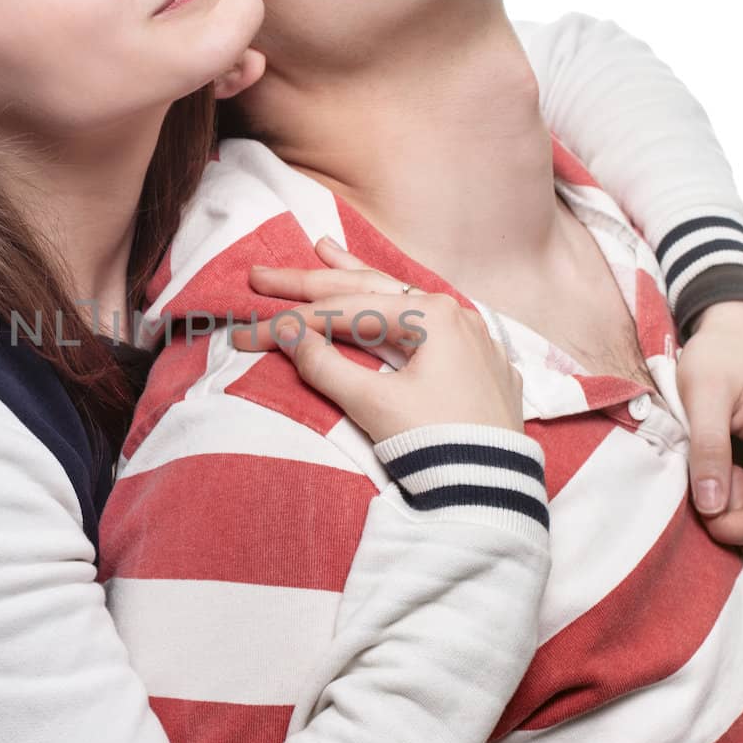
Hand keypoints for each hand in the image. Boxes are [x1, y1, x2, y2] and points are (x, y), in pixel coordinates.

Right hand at [232, 235, 525, 442]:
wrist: (494, 493)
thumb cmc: (436, 444)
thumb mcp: (372, 405)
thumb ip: (325, 366)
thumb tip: (289, 337)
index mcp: (431, 315)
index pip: (345, 312)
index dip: (290, 322)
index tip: (248, 333)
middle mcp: (454, 314)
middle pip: (368, 292)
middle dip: (312, 282)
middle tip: (262, 274)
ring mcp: (470, 337)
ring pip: (400, 302)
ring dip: (357, 279)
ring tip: (323, 249)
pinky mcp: (476, 364)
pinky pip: (425, 326)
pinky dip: (393, 311)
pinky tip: (383, 297)